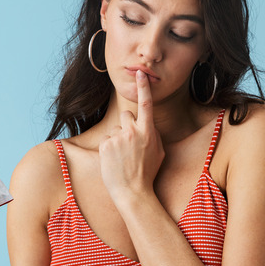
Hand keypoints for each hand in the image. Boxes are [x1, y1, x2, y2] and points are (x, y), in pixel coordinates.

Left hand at [98, 70, 164, 204]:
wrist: (133, 192)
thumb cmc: (147, 174)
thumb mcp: (158, 152)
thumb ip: (153, 134)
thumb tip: (147, 125)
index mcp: (148, 132)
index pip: (146, 104)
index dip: (143, 88)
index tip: (140, 73)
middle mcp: (133, 132)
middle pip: (126, 116)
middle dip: (126, 125)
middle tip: (129, 144)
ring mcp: (118, 138)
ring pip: (115, 130)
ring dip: (117, 140)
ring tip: (122, 158)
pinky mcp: (105, 146)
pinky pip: (106, 140)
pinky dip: (108, 149)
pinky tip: (114, 162)